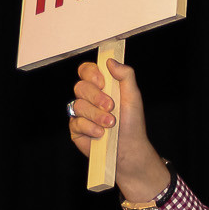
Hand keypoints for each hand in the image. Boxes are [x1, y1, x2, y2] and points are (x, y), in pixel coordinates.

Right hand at [69, 56, 170, 201]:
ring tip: (111, 123)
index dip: (91, 73)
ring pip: (78, 105)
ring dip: (97, 115)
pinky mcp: (75, 128)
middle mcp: (89, 98)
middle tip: (111, 107)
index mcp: (102, 87)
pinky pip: (76, 122)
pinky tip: (101, 133)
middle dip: (97, 97)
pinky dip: (91, 127)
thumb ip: (125, 76)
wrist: (129, 149)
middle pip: (80, 87)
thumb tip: (110, 61)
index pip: (87, 71)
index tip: (103, 81)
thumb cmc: (132, 123)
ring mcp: (80, 113)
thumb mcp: (133, 97)